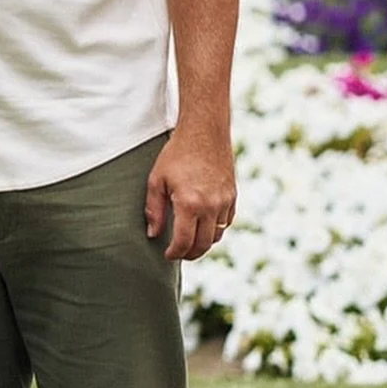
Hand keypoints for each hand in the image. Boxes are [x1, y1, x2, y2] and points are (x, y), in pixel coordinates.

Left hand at [144, 127, 235, 261]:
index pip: (184, 242)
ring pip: (217, 235)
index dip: (174, 253)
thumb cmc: (177, 154)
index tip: (167, 255)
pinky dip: (215, 229)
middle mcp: (211, 206)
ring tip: (189, 242)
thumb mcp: (156, 181)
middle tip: (178, 253)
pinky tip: (203, 226)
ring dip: (203, 243)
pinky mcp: (232, 196)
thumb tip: (153, 234)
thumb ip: (154, 210)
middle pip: (203, 244)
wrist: (204, 132)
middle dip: (189, 254)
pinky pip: (226, 222)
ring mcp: (225, 202)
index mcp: (189, 203)